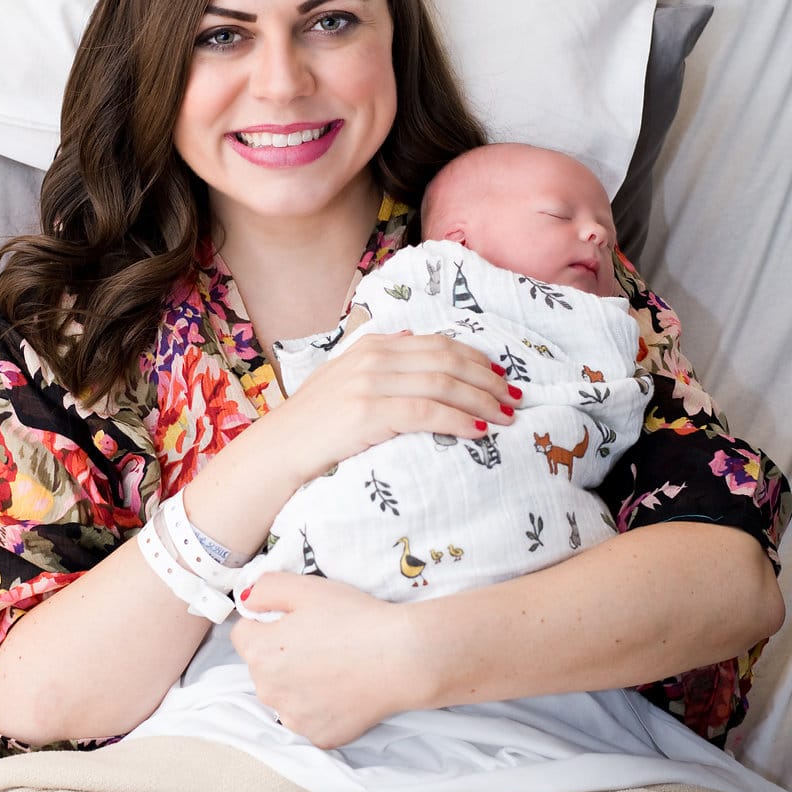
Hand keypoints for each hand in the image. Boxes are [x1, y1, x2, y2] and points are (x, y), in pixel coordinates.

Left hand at [230, 573, 425, 747]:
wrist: (401, 658)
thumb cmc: (355, 619)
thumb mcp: (306, 588)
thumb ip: (265, 588)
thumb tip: (248, 601)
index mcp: (259, 653)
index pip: (244, 634)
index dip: (269, 622)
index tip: (296, 621)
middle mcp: (268, 691)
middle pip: (263, 668)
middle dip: (282, 655)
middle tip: (321, 642)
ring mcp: (294, 718)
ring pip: (285, 696)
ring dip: (299, 684)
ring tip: (335, 667)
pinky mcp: (319, 736)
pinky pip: (310, 719)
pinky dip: (322, 708)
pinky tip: (344, 690)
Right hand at [273, 331, 515, 486]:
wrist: (277, 451)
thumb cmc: (313, 424)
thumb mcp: (343, 379)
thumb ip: (377, 361)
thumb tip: (409, 340)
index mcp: (373, 345)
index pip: (439, 344)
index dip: (477, 359)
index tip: (503, 377)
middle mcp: (374, 357)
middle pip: (448, 361)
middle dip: (488, 380)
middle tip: (515, 399)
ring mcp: (370, 383)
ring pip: (443, 384)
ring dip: (482, 401)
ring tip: (506, 418)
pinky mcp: (368, 412)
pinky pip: (426, 411)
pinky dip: (458, 419)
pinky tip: (478, 430)